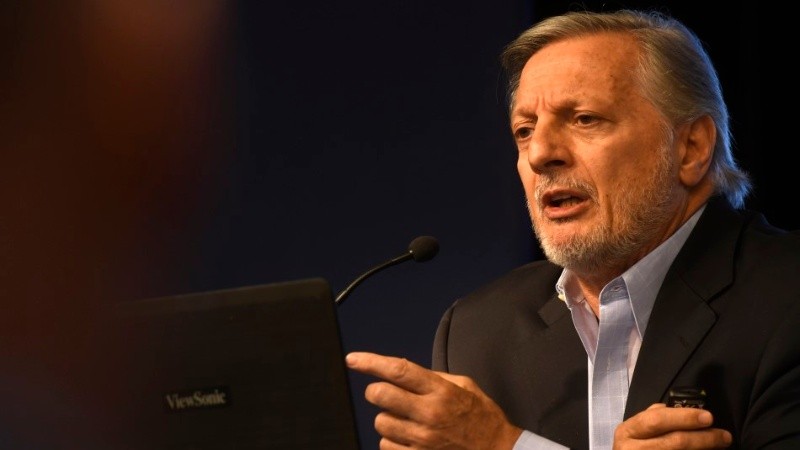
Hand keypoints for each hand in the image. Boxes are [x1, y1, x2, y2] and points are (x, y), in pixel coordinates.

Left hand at [346, 351, 521, 449]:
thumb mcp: (464, 386)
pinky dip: (392, 441)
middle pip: (379, 395)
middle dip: (376, 391)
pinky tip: (409, 437)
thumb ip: (433, 377)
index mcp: (440, 391)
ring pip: (380, 422)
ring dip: (388, 418)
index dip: (370, 362)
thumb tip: (402, 372)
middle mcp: (429, 414)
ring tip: (407, 420)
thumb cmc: (481, 417)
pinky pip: (386, 446)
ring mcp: (422, 440)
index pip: (397, 370)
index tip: (353, 359)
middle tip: (384, 393)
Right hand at [614, 403, 732, 448]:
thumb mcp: (636, 430)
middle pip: (674, 442)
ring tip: (720, 445)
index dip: (684, 418)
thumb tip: (683, 409)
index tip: (708, 417)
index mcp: (627, 431)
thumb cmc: (634, 445)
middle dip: (703, 438)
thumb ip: (653, 418)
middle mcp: (632, 449)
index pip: (657, 420)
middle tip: (724, 436)